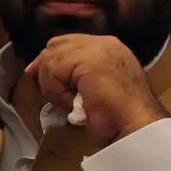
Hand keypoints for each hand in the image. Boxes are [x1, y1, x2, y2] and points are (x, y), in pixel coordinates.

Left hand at [25, 34, 168, 146]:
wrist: (136, 127)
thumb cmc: (116, 117)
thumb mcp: (89, 90)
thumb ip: (70, 74)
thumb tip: (34, 69)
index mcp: (108, 48)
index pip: (67, 43)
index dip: (51, 60)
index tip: (41, 80)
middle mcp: (104, 43)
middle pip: (56, 45)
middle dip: (47, 69)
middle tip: (50, 92)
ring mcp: (99, 48)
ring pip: (51, 59)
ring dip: (53, 86)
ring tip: (71, 103)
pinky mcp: (89, 60)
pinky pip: (54, 71)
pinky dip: (56, 91)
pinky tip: (73, 102)